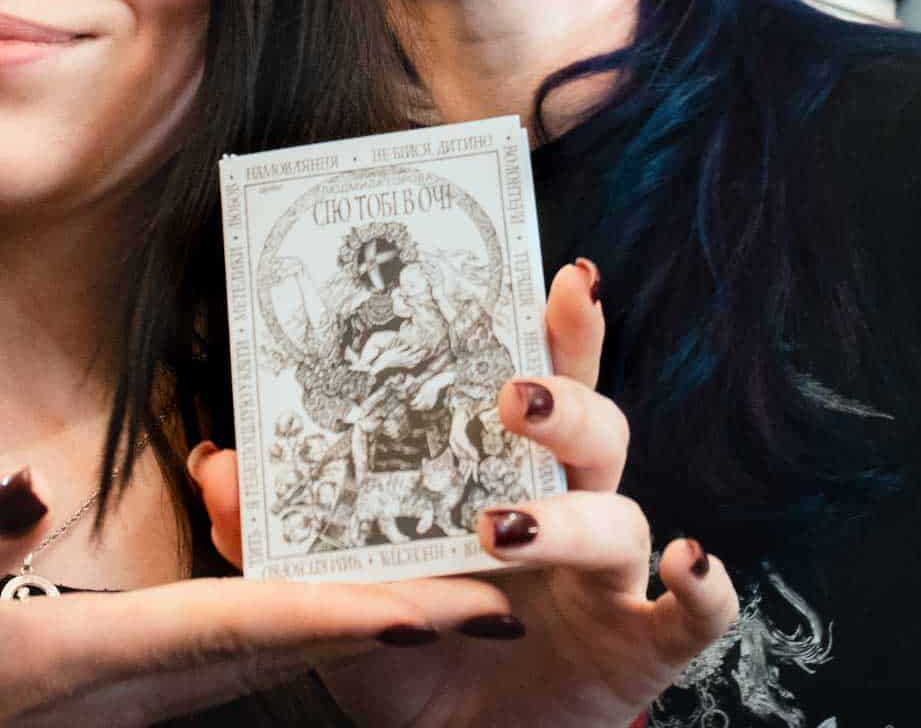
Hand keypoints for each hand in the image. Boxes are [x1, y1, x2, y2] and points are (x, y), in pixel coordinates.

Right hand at [0, 465, 513, 726]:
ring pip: (275, 657)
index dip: (345, 617)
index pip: (241, 632)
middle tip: (508, 584)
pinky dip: (302, 623)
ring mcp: (132, 699)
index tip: (446, 605)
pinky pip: (236, 656)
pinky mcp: (122, 693)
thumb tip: (26, 479)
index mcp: (86, 661)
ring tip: (456, 572)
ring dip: (366, 618)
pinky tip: (335, 583)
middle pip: (292, 648)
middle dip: (400, 617)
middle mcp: (133, 687)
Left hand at [191, 259, 740, 727]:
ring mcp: (610, 577)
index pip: (540, 382)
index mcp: (507, 473)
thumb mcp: (333, 587)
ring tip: (502, 523)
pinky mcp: (640, 646)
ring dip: (569, 514)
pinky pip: (694, 615)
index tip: (562, 274)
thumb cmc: (411, 645)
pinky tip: (686, 559)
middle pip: (593, 428)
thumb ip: (271, 525)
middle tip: (506, 394)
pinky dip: (703, 585)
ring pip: (620, 514)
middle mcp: (569, 507)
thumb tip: (216, 461)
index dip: (560, 329)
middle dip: (561, 400)